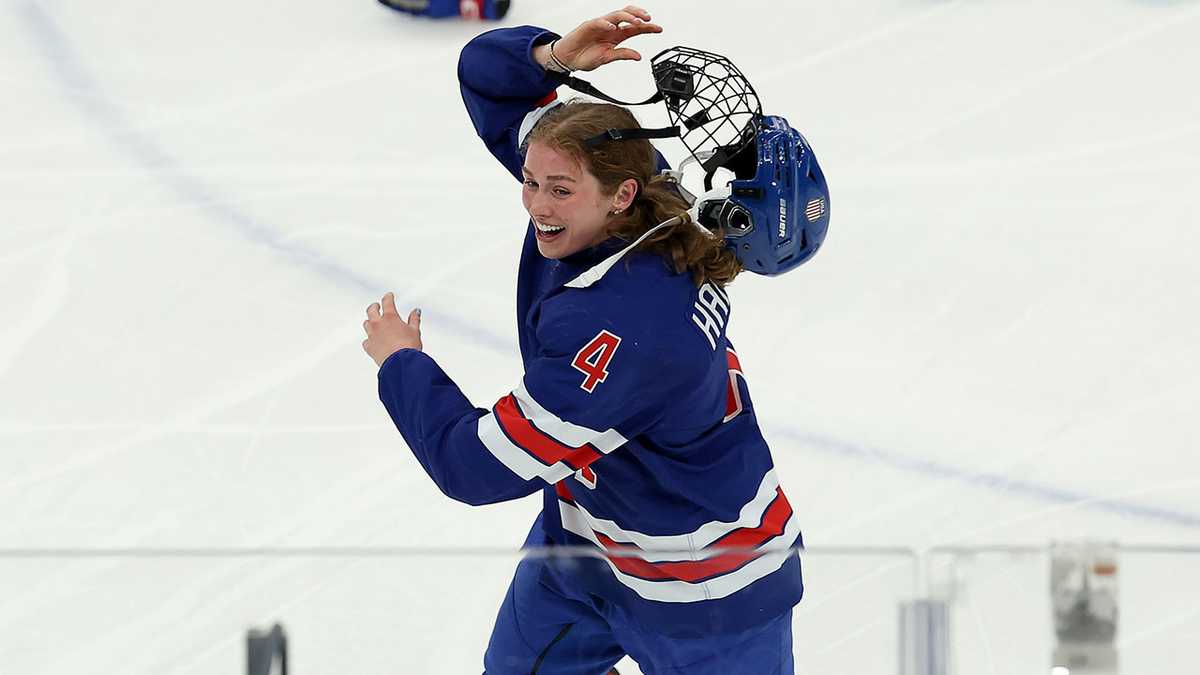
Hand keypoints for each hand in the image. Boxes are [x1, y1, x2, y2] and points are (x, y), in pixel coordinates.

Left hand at [362, 292, 421, 366]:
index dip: (388, 297)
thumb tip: (416, 311)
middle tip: (377, 305)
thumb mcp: (415, 331)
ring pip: (366, 324)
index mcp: (390, 317)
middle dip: (374, 306)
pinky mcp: (369, 347)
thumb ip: (414, 319)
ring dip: (370, 321)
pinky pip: (366, 341)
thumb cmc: (408, 347)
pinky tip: (372, 340)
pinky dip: (369, 339)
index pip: (387, 302)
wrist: (400, 362)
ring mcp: (372, 335)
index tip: (389, 295)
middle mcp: (378, 324)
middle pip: (371, 310)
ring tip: (373, 321)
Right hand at [543, 6, 662, 72]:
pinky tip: (613, 27)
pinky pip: (599, 21)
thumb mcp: (607, 58)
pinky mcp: (588, 26)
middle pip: (628, 16)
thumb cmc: (585, 57)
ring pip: (616, 15)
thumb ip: (623, 55)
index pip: (635, 28)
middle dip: (640, 15)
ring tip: (637, 22)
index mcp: (616, 35)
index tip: (659, 29)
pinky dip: (607, 23)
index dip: (648, 28)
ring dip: (628, 17)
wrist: (567, 59)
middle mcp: (610, 28)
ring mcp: (600, 25)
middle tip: (649, 20)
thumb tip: (638, 56)